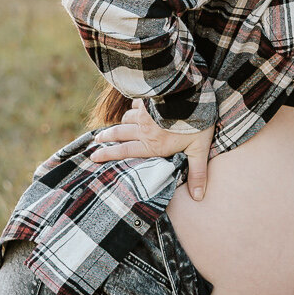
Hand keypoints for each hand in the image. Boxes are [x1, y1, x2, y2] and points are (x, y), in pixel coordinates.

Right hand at [90, 101, 214, 198]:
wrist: (191, 97)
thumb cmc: (197, 125)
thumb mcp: (199, 151)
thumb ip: (197, 173)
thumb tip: (198, 196)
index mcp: (153, 145)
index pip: (125, 152)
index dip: (108, 154)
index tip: (94, 156)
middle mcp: (144, 130)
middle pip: (120, 134)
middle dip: (106, 138)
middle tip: (96, 140)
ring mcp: (144, 113)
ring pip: (126, 119)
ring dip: (119, 123)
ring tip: (114, 126)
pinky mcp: (149, 100)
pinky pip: (136, 103)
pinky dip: (133, 107)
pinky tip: (134, 106)